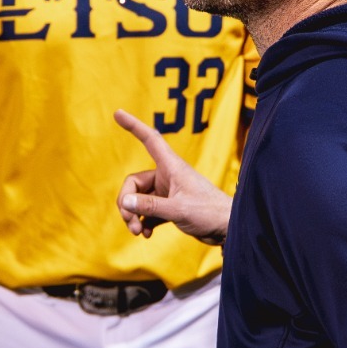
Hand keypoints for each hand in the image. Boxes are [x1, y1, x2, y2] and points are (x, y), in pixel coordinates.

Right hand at [114, 108, 232, 243]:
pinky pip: (147, 211)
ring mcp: (167, 192)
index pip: (150, 140)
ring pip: (138, 199)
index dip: (134, 126)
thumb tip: (125, 202)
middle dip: (127, 203)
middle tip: (130, 221)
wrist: (228, 228)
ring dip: (133, 215)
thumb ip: (150, 206)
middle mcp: (167, 176)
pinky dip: (143, 221)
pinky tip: (146, 234)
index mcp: (171, 167)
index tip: (118, 113)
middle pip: (133, 182)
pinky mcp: (169, 207)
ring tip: (137, 232)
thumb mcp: (177, 209)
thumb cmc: (209, 212)